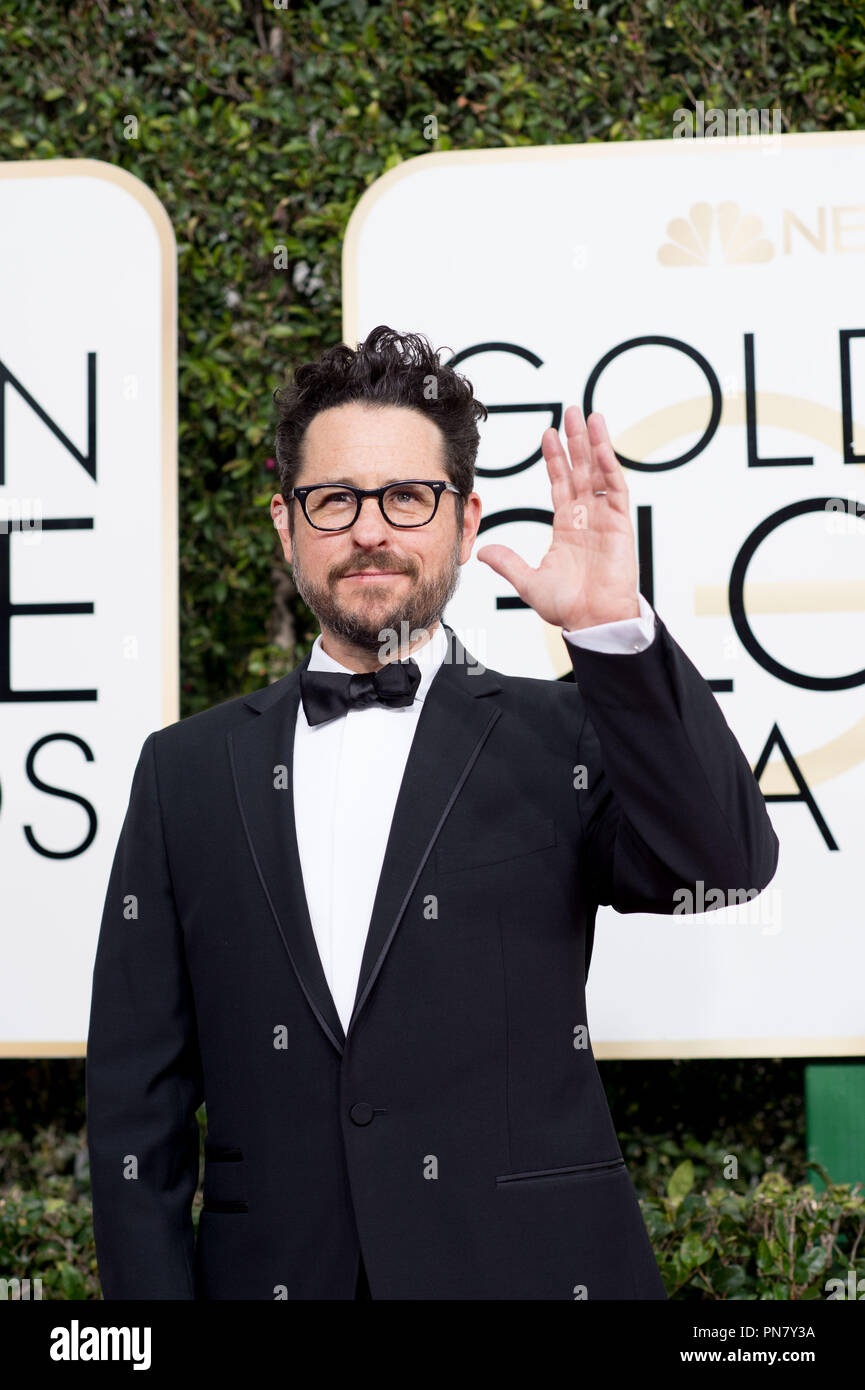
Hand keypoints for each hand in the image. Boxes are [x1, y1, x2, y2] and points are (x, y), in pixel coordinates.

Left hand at [476, 406, 639, 630]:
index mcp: (567, 527)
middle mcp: (587, 517)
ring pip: (599, 471)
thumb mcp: (528, 581)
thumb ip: (508, 563)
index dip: (555, 459)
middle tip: (570, 411)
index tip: (548, 434)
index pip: (561, 484)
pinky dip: (609, 464)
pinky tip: (600, 443)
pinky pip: (615, 487)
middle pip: (581, 469)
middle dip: (575, 441)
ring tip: (588, 415)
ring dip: (594, 443)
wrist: (593, 621)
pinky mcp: (620, 523)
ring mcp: (605, 518)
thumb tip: (483, 550)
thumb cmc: (568, 606)